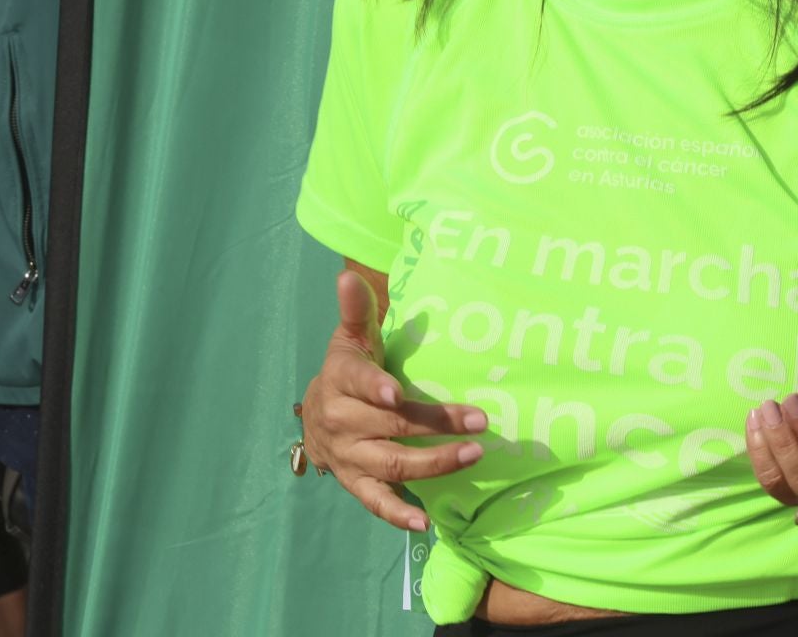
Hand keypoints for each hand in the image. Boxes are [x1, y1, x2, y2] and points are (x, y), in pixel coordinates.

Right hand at [300, 270, 487, 531]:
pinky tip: (425, 522)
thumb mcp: (350, 338)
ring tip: (472, 456)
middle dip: (435, 424)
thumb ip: (356, 310)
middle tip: (479, 422)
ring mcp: (349, 457)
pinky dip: (398, 514)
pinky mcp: (356, 483)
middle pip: (390, 426)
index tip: (397, 394)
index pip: (357, 382)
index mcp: (341, 379)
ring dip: (432, 464)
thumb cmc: (347, 370)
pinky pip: (376, 502)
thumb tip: (347, 275)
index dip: (375, 389)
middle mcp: (342, 421)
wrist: (317, 417)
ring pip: (391, 463)